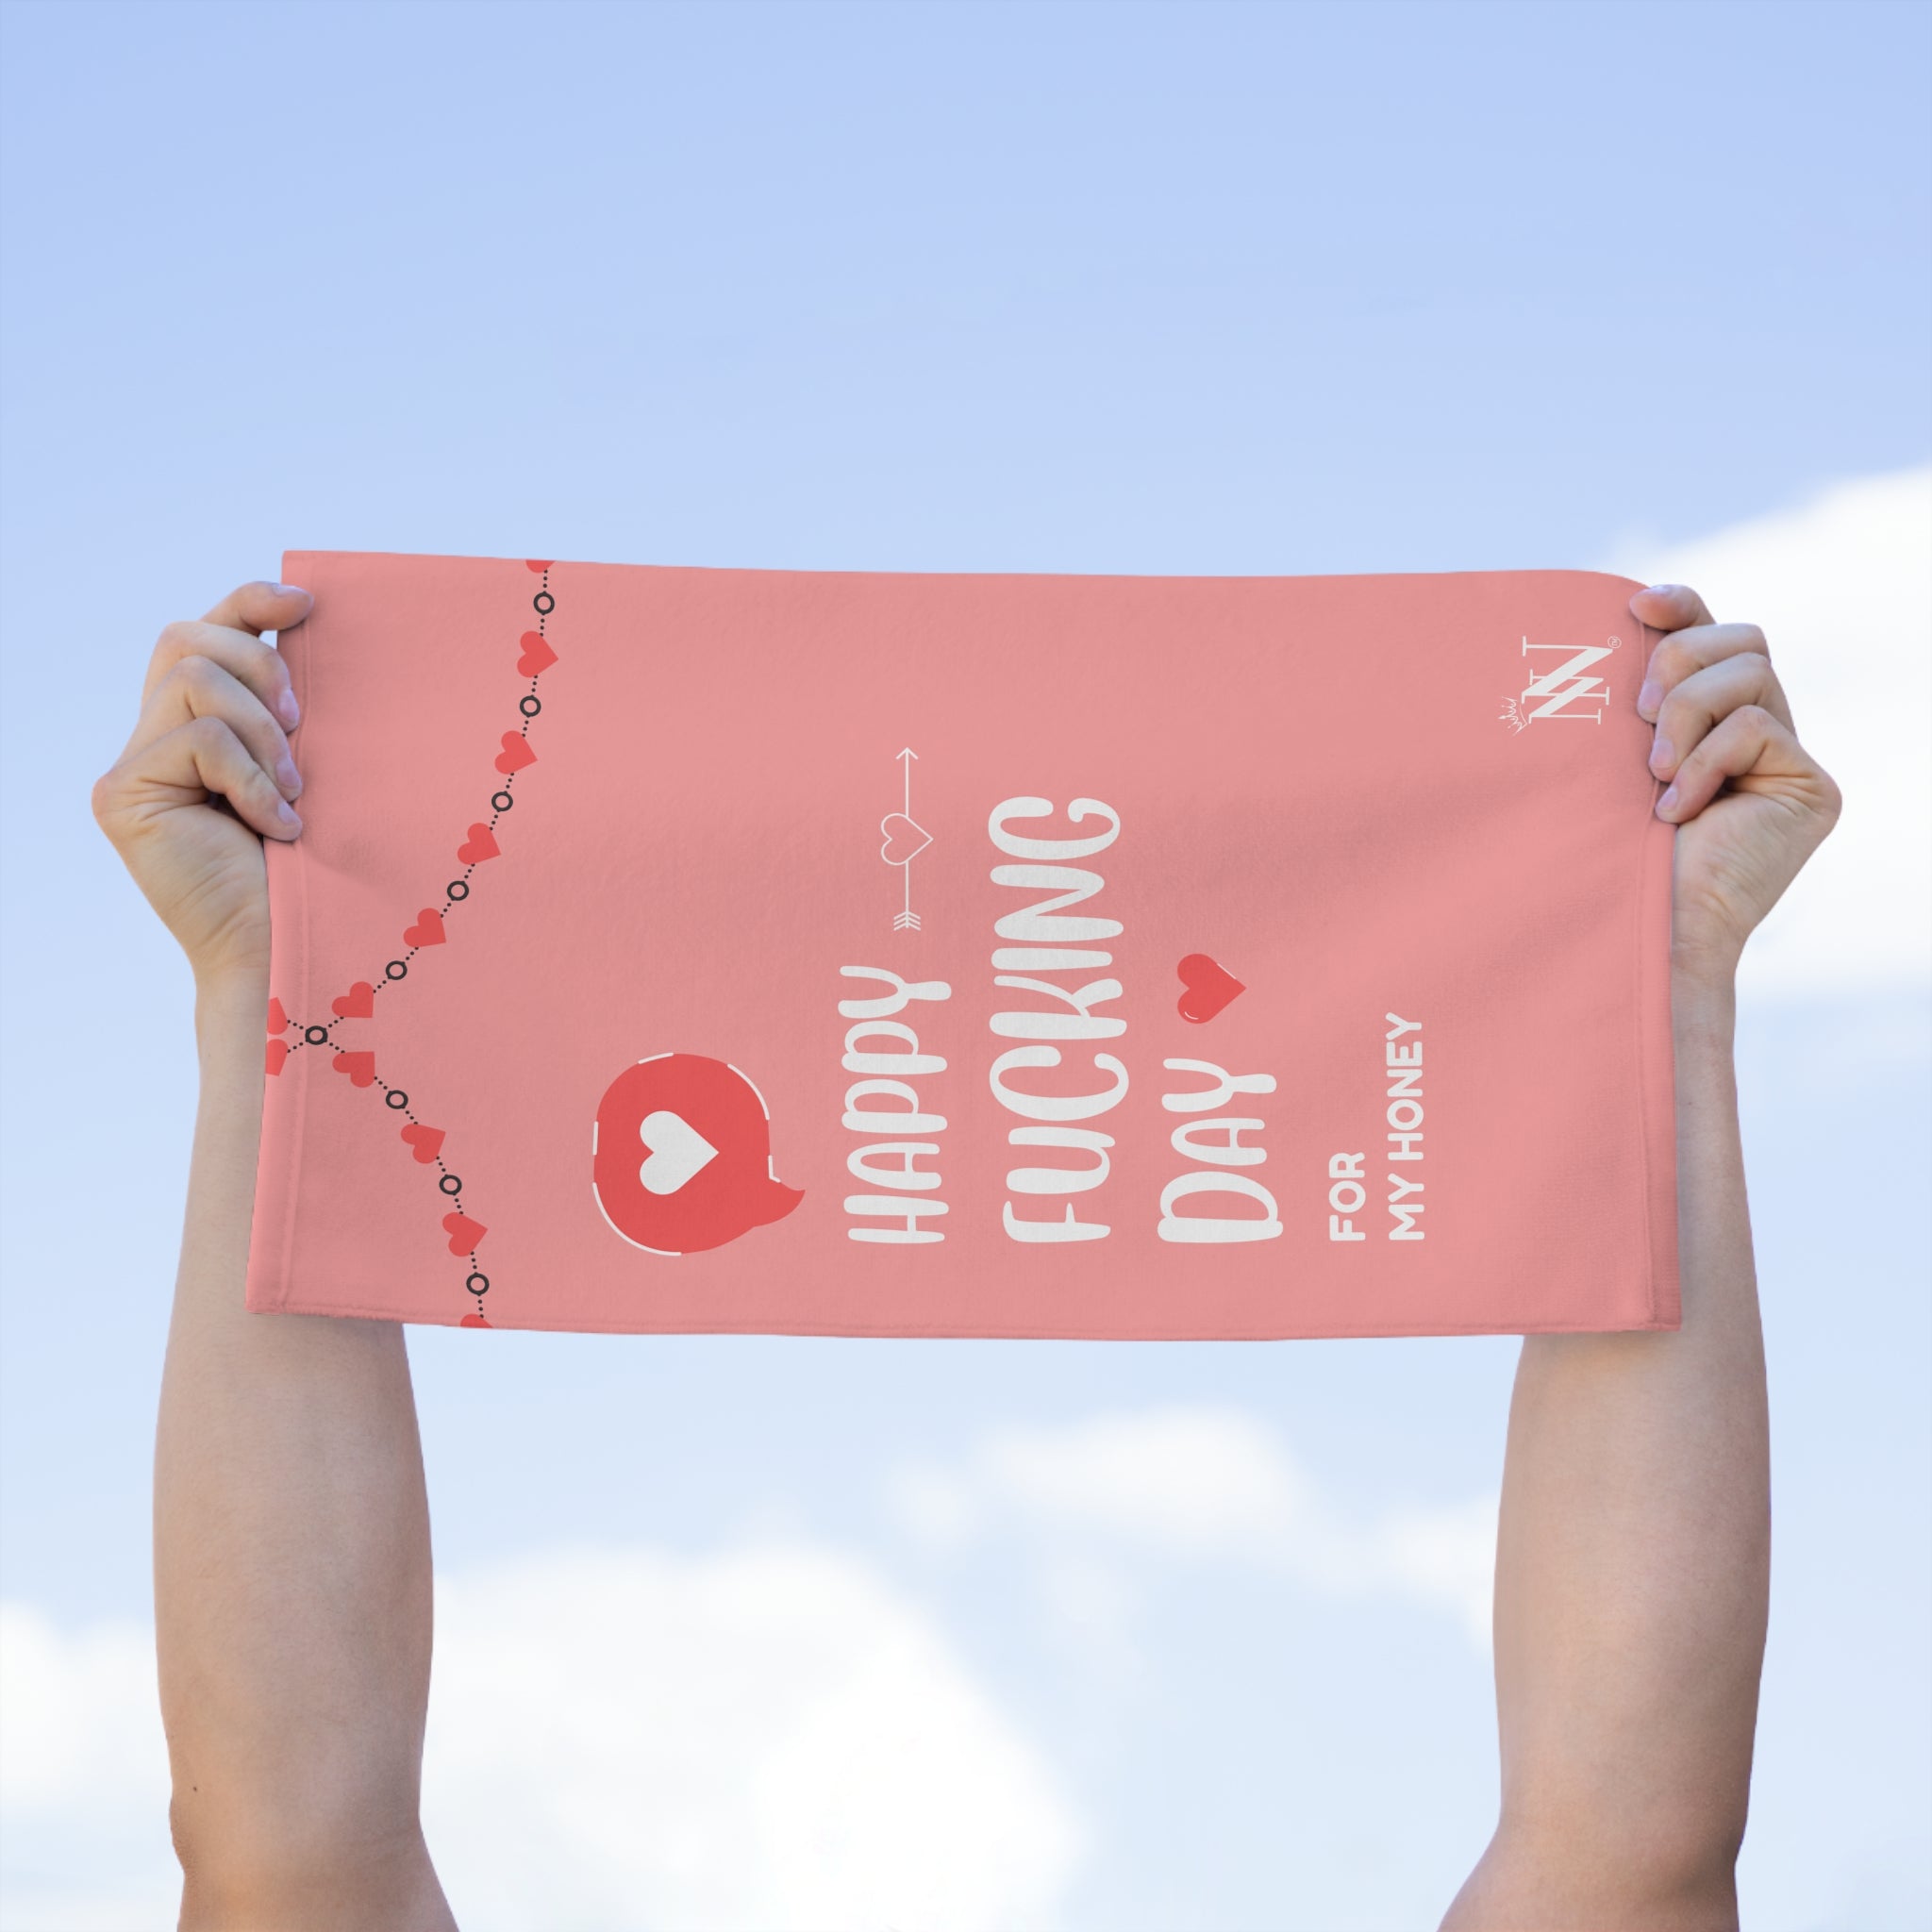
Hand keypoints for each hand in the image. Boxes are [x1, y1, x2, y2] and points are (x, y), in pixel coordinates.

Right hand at [92, 582, 312, 989]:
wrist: (292, 948)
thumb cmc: (317, 869)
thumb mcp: (314, 770)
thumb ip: (292, 711)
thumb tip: (316, 630)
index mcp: (202, 725)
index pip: (206, 632)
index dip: (250, 603)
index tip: (307, 606)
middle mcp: (156, 738)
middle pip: (186, 638)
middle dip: (259, 666)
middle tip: (303, 729)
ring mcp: (134, 767)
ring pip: (191, 678)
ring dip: (261, 731)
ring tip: (293, 793)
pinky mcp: (124, 795)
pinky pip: (197, 738)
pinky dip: (250, 777)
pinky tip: (276, 827)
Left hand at [1630, 583, 1840, 989]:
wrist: (1637, 928)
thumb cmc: (1605, 850)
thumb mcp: (1609, 756)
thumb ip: (1634, 698)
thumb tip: (1622, 618)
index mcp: (1708, 720)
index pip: (1710, 634)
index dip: (1682, 606)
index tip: (1634, 608)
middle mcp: (1758, 733)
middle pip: (1741, 638)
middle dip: (1678, 663)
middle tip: (1634, 721)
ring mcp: (1789, 760)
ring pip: (1750, 671)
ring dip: (1685, 714)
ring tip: (1652, 775)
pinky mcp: (1811, 789)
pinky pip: (1756, 725)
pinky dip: (1707, 760)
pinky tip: (1679, 810)